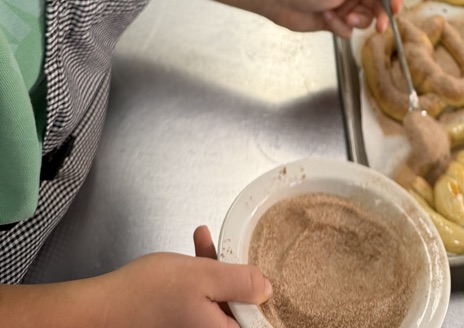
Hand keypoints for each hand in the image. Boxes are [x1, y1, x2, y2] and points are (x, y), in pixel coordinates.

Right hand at [93, 238, 270, 327]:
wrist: (101, 309)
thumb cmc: (148, 294)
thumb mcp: (204, 276)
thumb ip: (241, 282)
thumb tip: (266, 289)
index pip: (254, 321)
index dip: (258, 295)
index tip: (254, 272)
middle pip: (235, 309)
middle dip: (231, 272)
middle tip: (222, 245)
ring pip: (214, 301)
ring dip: (212, 268)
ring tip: (201, 240)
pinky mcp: (175, 327)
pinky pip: (197, 304)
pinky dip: (196, 278)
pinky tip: (191, 252)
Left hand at [265, 0, 403, 37]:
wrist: (283, 0)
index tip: (396, 10)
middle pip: (378, 6)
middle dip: (378, 16)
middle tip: (381, 28)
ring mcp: (344, 6)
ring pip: (364, 20)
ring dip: (354, 21)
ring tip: (341, 17)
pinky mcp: (335, 21)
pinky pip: (348, 29)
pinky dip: (339, 27)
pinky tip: (327, 19)